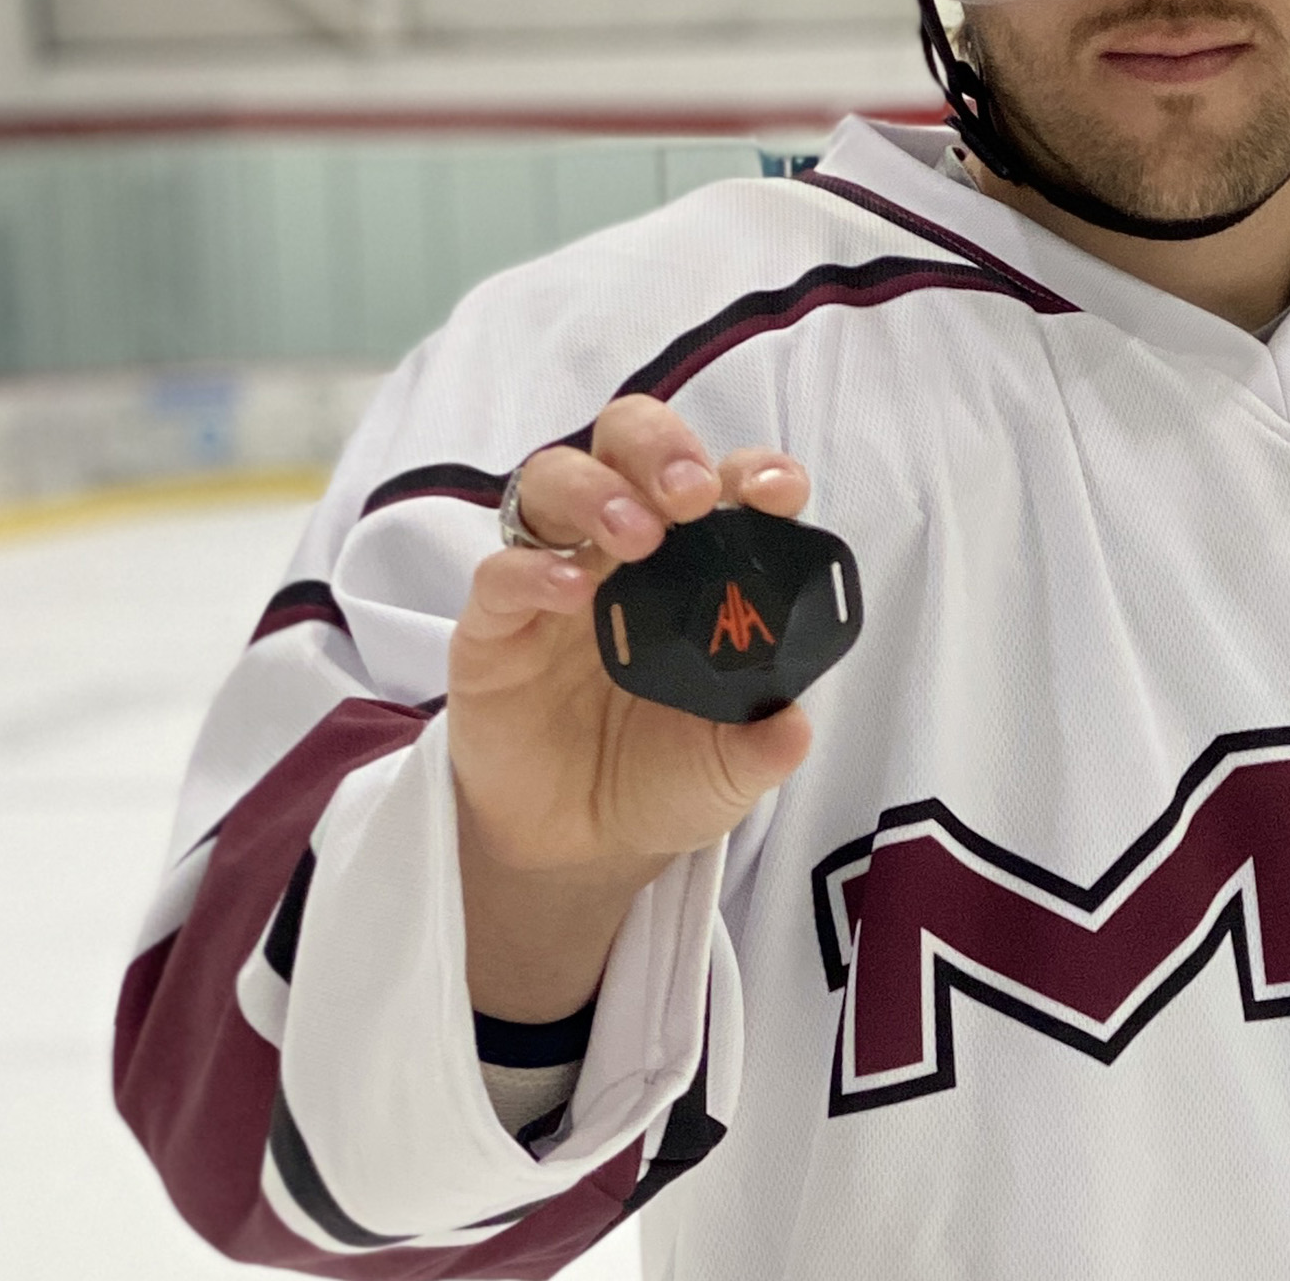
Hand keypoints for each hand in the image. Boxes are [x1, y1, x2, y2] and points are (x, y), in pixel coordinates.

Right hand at [446, 395, 813, 1018]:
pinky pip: (499, 572)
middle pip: (629, 443)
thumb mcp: (729, 770)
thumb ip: (762, 744)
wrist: (579, 845)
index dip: (754, 472)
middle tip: (690, 494)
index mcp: (700, 561)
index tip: (775, 492)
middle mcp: (626, 549)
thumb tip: (795, 727)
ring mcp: (555, 575)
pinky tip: (570, 590)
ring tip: (636, 537)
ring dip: (599, 491)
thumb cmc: (664, 777)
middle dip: (662, 448)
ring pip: (556, 480)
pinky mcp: (494, 624)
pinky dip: (532, 569)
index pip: (726, 483)